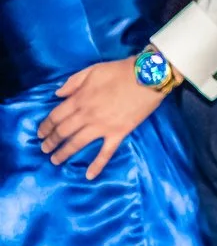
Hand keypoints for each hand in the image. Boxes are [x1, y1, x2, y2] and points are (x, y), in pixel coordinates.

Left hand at [40, 58, 168, 178]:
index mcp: (79, 99)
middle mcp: (86, 115)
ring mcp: (102, 126)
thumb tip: (57, 94)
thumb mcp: (92, 70)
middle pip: (63, 132)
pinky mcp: (118, 133)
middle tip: (44, 149)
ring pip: (77, 143)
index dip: (45, 126)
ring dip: (64, 153)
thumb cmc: (121, 71)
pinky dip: (97, 165)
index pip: (56, 116)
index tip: (40, 133)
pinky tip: (89, 176)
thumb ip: (73, 82)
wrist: (149, 77)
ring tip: (55, 160)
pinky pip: (106, 152)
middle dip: (51, 142)